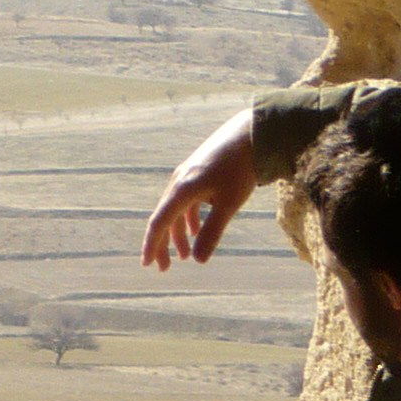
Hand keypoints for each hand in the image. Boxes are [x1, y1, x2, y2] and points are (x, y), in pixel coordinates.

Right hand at [141, 109, 256, 269]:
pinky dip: (189, 218)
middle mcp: (179, 181)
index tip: (148, 264)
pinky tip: (196, 230)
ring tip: (185, 255)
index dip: (152, 245)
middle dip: (164, 244)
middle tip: (165, 268)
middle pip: (164, 218)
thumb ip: (212, 232)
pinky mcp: (198, 171)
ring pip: (176, 210)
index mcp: (182, 189)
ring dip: (179, 233)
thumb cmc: (241, 168)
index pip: (160, 222)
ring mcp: (188, 175)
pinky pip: (186, 200)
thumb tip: (199, 261)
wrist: (252, 132)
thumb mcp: (228, 204)